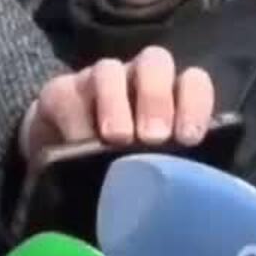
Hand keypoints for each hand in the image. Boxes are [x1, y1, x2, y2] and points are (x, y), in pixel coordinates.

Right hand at [20, 47, 216, 166]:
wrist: (66, 176)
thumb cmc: (125, 175)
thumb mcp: (154, 175)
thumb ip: (173, 172)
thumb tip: (184, 191)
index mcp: (170, 98)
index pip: (192, 82)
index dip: (195, 103)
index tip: (188, 138)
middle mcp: (136, 80)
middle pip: (154, 64)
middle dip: (156, 98)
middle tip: (154, 137)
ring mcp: (97, 82)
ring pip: (109, 70)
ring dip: (116, 102)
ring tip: (117, 138)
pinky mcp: (60, 92)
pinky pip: (67, 94)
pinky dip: (75, 119)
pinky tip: (78, 144)